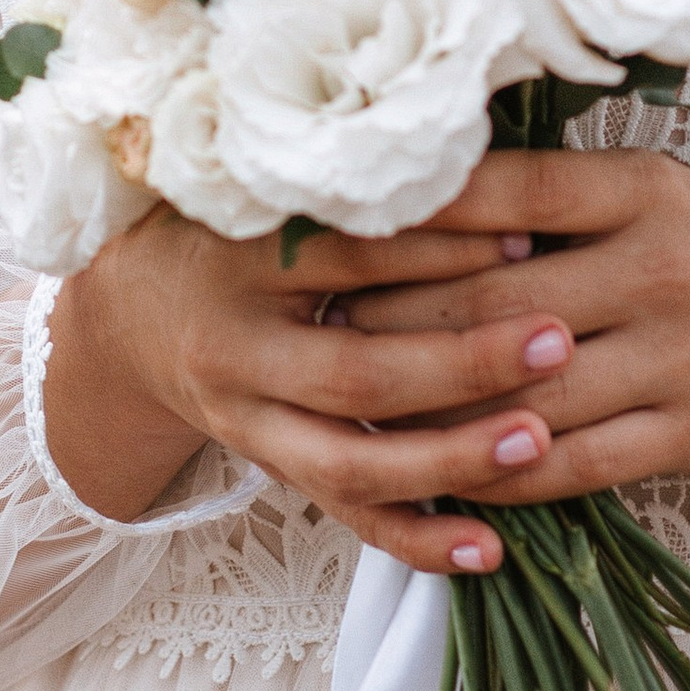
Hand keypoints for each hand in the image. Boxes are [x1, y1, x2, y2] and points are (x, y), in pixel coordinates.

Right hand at [43, 199, 604, 576]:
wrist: (130, 312)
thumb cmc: (223, 225)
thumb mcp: (263, 185)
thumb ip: (350, 177)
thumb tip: (477, 141)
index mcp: (241, 258)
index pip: (351, 255)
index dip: (441, 244)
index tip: (533, 226)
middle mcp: (238, 350)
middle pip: (355, 372)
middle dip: (463, 362)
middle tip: (559, 338)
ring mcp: (251, 424)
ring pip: (351, 463)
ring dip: (450, 460)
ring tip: (539, 441)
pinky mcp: (271, 470)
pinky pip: (345, 519)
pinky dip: (416, 540)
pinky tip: (490, 549)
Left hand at [339, 149, 689, 518]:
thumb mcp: (664, 197)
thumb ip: (562, 203)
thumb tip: (426, 198)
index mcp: (640, 193)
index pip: (503, 194)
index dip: (407, 214)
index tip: (325, 225)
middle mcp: (654, 269)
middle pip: (491, 301)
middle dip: (388, 320)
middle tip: (306, 328)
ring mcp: (674, 357)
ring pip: (520, 393)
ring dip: (428, 411)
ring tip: (349, 414)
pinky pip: (572, 465)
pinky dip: (498, 477)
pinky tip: (442, 479)